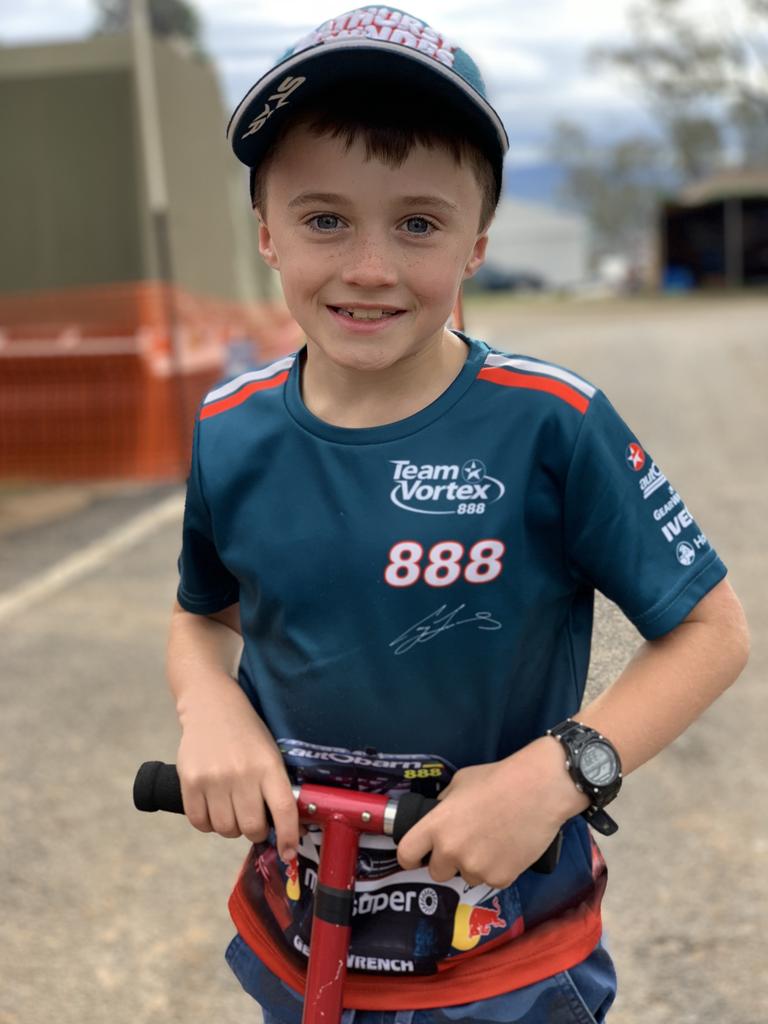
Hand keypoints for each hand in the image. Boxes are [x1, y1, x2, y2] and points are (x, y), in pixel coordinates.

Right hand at [176, 673, 298, 860]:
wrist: (211, 705)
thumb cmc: (247, 733)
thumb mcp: (270, 752)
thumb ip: (275, 786)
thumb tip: (288, 829)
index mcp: (268, 765)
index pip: (284, 810)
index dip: (289, 837)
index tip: (289, 852)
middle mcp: (242, 773)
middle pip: (252, 827)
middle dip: (256, 832)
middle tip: (254, 822)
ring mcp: (214, 778)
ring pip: (225, 829)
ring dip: (231, 828)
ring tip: (231, 810)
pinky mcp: (190, 781)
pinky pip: (200, 823)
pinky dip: (208, 824)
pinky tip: (212, 808)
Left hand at [396, 738, 587, 888]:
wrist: (539, 790)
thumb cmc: (497, 779)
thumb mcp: (460, 783)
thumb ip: (444, 806)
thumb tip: (438, 817)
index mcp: (436, 826)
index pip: (406, 855)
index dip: (410, 857)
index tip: (417, 856)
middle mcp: (451, 852)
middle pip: (436, 872)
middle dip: (446, 861)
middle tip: (465, 843)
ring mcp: (476, 868)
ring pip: (466, 876)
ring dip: (474, 865)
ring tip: (493, 840)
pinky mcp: (501, 879)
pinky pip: (491, 879)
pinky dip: (497, 868)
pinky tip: (508, 847)